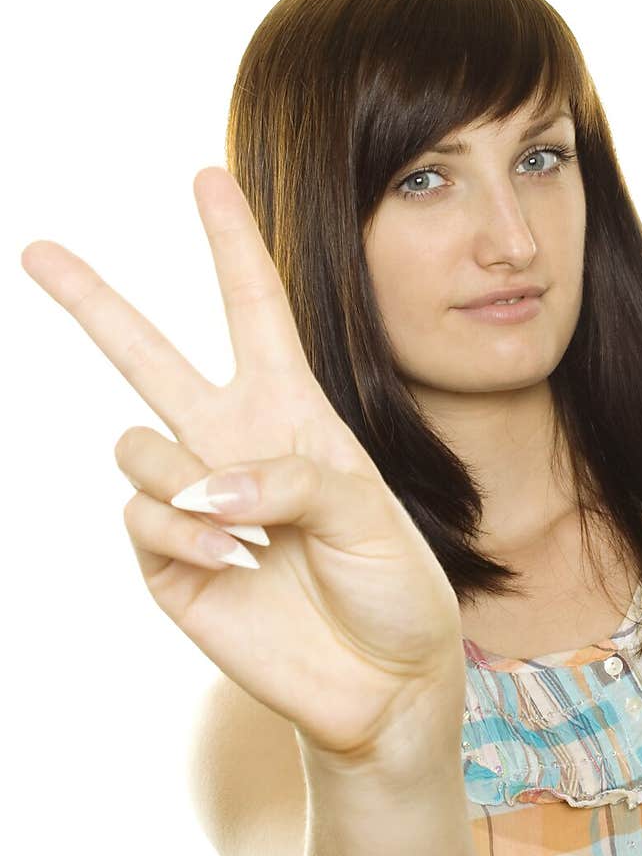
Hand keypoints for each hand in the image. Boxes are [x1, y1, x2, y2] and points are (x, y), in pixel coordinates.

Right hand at [21, 168, 464, 756]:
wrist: (382, 681)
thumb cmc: (392, 585)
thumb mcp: (367, 510)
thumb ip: (288, 478)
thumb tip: (199, 484)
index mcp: (291, 414)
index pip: (254, 310)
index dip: (231, 242)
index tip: (206, 175)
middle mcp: (231, 447)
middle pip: (147, 354)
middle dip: (91, 301)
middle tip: (33, 248)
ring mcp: (192, 504)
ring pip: (135, 444)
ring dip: (187, 481)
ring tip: (245, 534)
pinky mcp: (166, 562)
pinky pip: (141, 516)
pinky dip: (185, 535)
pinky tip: (232, 563)